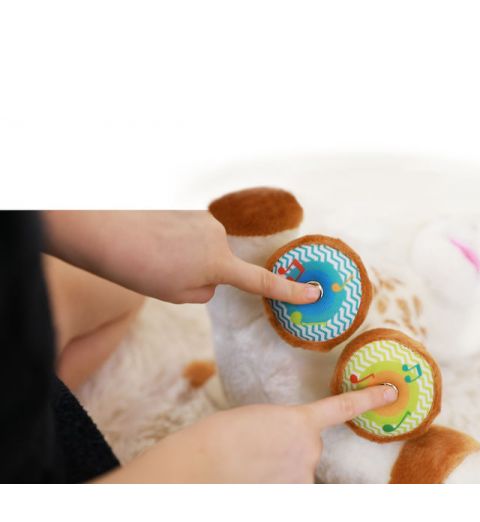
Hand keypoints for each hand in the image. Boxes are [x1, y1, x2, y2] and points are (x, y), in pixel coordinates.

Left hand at [43, 210, 320, 303]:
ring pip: (205, 248)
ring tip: (155, 254)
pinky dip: (178, 239)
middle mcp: (218, 235)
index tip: (315, 294)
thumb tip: (211, 276)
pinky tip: (155, 238)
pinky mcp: (188, 207)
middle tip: (166, 273)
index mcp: (219, 262)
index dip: (290, 291)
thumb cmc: (140, 268)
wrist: (103, 228)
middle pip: (221, 264)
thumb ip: (205, 289)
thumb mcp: (178, 295)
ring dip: (187, 255)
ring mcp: (203, 217)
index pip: (262, 282)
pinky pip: (192, 231)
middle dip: (201, 273)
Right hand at [96, 385, 397, 482]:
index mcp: (298, 420)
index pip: (341, 408)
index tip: (391, 391)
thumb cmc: (220, 436)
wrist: (200, 464)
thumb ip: (281, 429)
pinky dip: (276, 483)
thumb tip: (284, 446)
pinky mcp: (292, 494)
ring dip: (280, 470)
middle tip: (256, 451)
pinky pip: (291, 487)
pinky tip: (254, 478)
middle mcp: (309, 449)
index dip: (368, 399)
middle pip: (309, 449)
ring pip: (298, 472)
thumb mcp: (256, 420)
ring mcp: (302, 475)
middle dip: (290, 451)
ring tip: (250, 467)